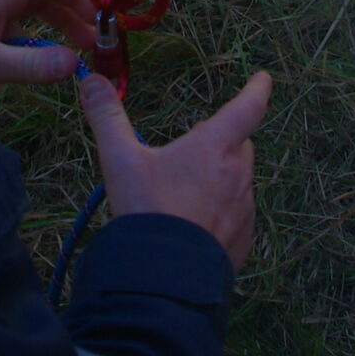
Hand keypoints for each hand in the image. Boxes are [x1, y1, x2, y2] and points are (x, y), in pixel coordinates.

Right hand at [79, 70, 268, 270]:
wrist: (163, 276)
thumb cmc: (146, 210)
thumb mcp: (120, 160)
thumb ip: (107, 117)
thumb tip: (91, 80)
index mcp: (216, 147)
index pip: (248, 107)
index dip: (256, 89)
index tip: (263, 79)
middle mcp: (239, 174)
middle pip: (239, 145)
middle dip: (222, 141)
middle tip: (193, 149)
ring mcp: (245, 209)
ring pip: (239, 181)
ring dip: (220, 178)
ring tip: (185, 192)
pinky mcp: (244, 239)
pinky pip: (237, 215)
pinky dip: (221, 212)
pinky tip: (194, 224)